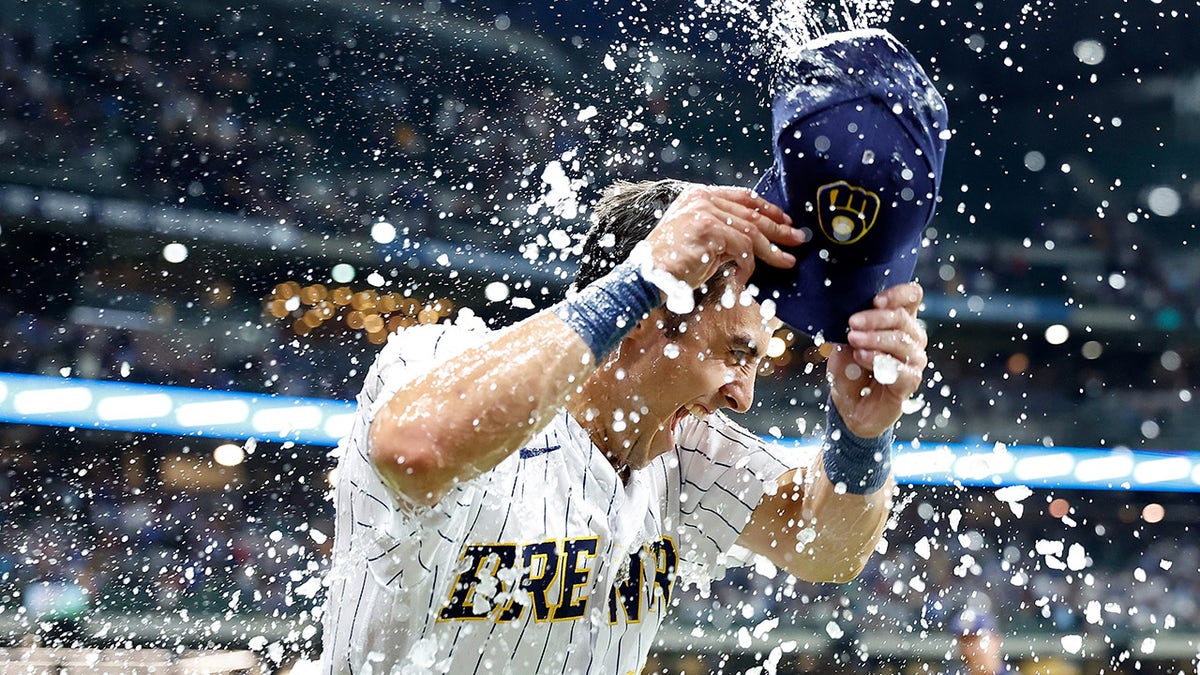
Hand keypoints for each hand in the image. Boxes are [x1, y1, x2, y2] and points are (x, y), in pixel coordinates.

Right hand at [641, 185, 804, 289]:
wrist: (645, 277)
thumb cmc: (670, 265)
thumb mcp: (700, 241)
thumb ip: (724, 233)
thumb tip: (757, 241)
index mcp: (698, 196)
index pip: (742, 197)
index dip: (768, 209)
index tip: (785, 221)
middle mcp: (702, 198)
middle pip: (752, 212)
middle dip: (779, 228)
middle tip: (798, 240)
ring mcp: (705, 212)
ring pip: (751, 231)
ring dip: (772, 250)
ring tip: (787, 261)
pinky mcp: (709, 230)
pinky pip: (742, 248)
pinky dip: (748, 266)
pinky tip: (745, 279)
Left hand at [827, 282, 927, 437]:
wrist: (850, 404)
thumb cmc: (850, 368)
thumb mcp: (845, 342)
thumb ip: (853, 326)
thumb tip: (850, 310)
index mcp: (900, 321)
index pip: (912, 297)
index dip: (898, 294)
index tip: (876, 300)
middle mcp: (913, 338)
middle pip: (903, 318)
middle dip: (875, 319)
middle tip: (852, 323)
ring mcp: (914, 360)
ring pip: (902, 341)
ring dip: (875, 338)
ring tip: (853, 340)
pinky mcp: (910, 382)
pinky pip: (902, 368)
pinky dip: (880, 359)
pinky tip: (862, 357)